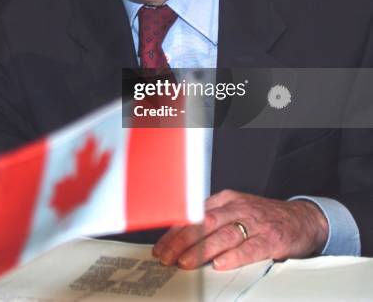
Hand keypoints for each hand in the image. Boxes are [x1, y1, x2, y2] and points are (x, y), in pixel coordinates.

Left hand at [152, 190, 328, 269]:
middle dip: (183, 240)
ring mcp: (255, 222)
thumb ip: (213, 221)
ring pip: (224, 234)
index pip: (195, 214)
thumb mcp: (236, 210)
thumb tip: (181, 240)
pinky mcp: (271, 238)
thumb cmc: (264, 217)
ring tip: (186, 262)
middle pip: (205, 222)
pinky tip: (220, 264)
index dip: (176, 230)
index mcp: (227, 200)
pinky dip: (234, 256)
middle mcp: (238, 207)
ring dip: (202, 250)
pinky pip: (250, 247)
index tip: (161, 246)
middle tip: (167, 256)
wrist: (302, 219)